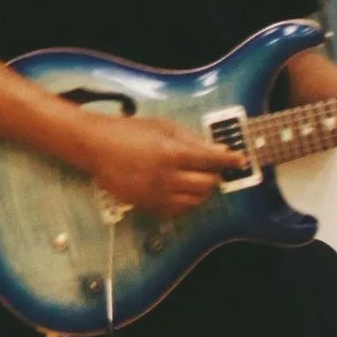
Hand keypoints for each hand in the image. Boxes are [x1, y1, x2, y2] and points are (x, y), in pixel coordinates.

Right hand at [73, 111, 245, 217]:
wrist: (97, 147)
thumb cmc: (130, 131)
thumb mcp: (163, 126)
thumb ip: (192, 139)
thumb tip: (219, 150)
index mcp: (173, 152)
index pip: (212, 161)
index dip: (230, 160)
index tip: (239, 160)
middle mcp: (167, 176)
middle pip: (208, 184)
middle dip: (216, 175)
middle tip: (214, 169)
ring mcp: (157, 193)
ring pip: (195, 200)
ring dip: (203, 191)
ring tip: (199, 180)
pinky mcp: (148, 204)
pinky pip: (177, 210)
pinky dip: (187, 202)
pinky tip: (183, 190)